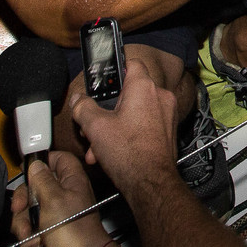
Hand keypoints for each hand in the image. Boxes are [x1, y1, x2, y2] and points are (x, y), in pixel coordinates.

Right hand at [11, 151, 112, 246]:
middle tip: (20, 208)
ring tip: (30, 233)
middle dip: (23, 200)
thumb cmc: (74, 232)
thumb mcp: (54, 198)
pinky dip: (29, 237)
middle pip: (36, 186)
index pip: (58, 159)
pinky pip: (29, 228)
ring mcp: (55, 214)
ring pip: (29, 209)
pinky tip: (36, 243)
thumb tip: (35, 165)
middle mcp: (63, 195)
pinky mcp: (48, 231)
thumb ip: (42, 179)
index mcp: (71, 181)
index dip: (42, 162)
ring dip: (23, 223)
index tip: (28, 171)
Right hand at [71, 58, 180, 197]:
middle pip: (128, 93)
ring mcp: (166, 114)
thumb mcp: (95, 127)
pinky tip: (111, 152)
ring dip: (113, 126)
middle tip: (93, 123)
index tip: (104, 77)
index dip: (114, 68)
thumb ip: (83, 107)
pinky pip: (144, 124)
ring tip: (98, 146)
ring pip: (134, 112)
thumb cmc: (129, 154)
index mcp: (143, 87)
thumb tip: (78, 99)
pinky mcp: (168, 131)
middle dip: (107, 110)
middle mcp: (159, 96)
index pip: (130, 63)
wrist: (151, 183)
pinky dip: (128, 134)